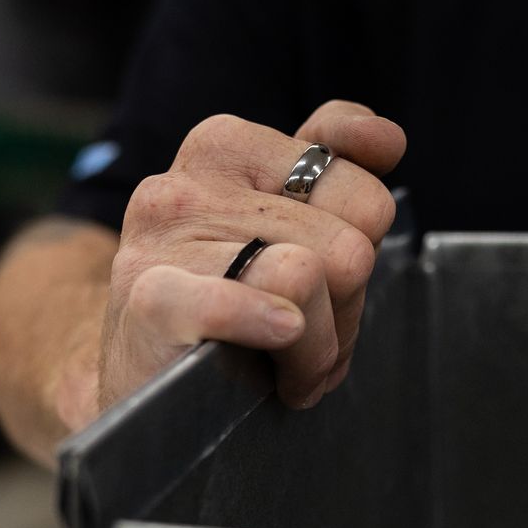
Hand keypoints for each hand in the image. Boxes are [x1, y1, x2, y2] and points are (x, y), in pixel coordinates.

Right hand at [96, 101, 405, 412]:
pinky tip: (268, 341)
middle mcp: (190, 181)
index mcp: (228, 147)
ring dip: (315, 348)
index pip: (362, 190)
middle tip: (303, 335)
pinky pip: (239, 302)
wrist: (141, 390)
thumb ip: (335, 167)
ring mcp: (164, 237)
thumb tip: (387, 138)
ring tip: (282, 363)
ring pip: (308, 277)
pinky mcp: (150, 298)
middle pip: (349, 245)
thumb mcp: (286, 228)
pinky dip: (266, 328)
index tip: (328, 279)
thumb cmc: (228, 309)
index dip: (361, 255)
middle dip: (342, 309)